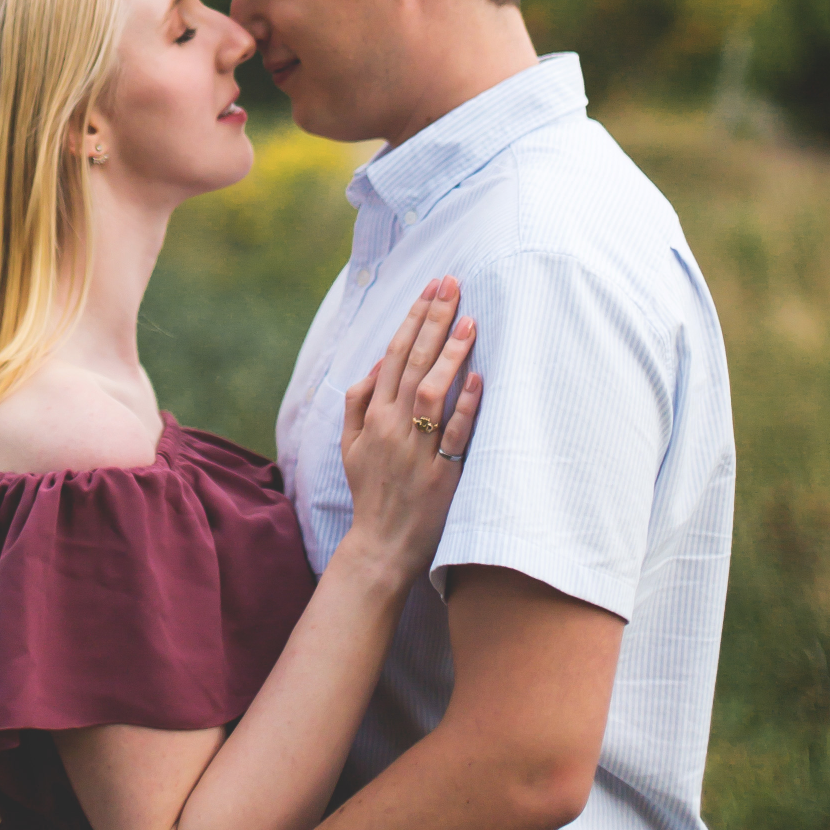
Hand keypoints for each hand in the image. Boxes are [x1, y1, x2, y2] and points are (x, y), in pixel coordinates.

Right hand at [338, 276, 480, 589]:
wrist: (381, 545)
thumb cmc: (369, 491)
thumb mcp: (349, 445)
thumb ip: (358, 401)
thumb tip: (376, 364)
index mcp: (373, 416)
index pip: (394, 354)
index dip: (413, 318)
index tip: (431, 287)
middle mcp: (393, 426)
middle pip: (414, 362)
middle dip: (434, 319)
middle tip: (452, 284)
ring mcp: (417, 450)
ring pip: (432, 391)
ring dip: (451, 354)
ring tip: (469, 320)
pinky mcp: (442, 474)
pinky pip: (454, 434)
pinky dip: (467, 405)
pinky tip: (479, 378)